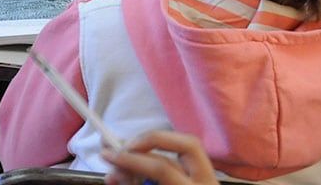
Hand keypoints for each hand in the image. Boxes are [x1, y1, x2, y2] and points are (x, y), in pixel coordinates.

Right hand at [103, 131, 218, 184]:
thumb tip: (111, 175)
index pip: (163, 168)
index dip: (133, 160)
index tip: (109, 155)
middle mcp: (208, 182)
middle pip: (187, 143)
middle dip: (150, 139)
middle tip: (124, 146)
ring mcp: (211, 179)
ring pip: (184, 148)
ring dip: (152, 148)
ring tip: (128, 156)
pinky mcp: (205, 177)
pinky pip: (182, 160)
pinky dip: (160, 158)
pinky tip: (143, 163)